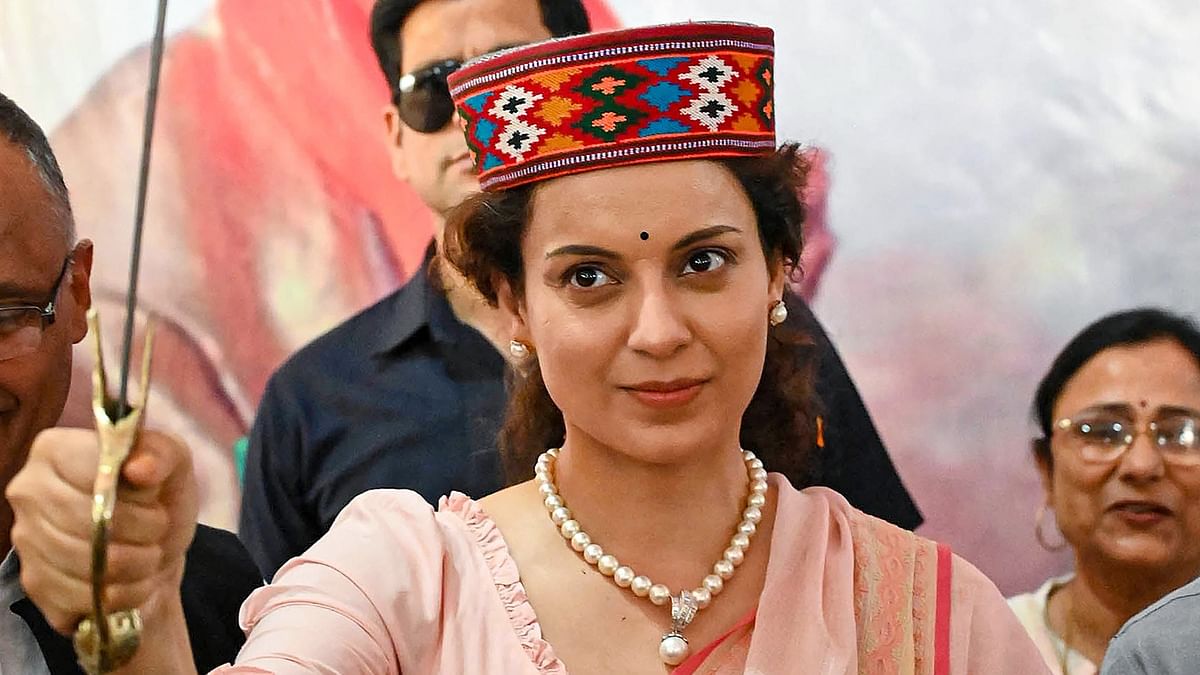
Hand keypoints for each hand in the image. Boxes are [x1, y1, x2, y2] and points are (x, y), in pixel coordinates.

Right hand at [6, 427, 197, 634]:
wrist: (156, 547)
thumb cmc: (157, 497)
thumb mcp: (172, 463)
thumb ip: (161, 454)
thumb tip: (139, 467)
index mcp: (54, 451)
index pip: (93, 478)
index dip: (136, 499)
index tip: (155, 505)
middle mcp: (28, 493)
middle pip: (87, 524)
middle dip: (141, 535)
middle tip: (158, 533)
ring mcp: (26, 541)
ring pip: (86, 565)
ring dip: (136, 567)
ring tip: (150, 556)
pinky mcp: (35, 585)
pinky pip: (81, 598)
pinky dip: (121, 595)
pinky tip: (133, 581)